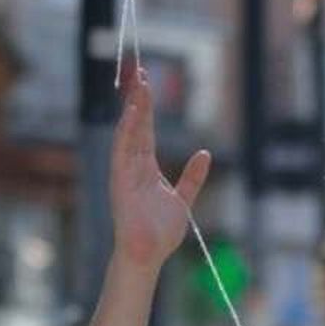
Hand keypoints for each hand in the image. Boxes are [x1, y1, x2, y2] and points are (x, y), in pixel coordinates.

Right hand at [110, 69, 210, 268]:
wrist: (149, 254)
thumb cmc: (161, 232)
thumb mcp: (184, 198)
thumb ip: (193, 177)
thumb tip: (205, 153)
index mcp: (146, 168)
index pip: (147, 130)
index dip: (148, 107)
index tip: (148, 82)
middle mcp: (133, 166)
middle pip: (137, 125)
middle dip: (139, 99)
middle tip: (141, 71)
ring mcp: (124, 172)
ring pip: (129, 133)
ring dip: (134, 109)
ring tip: (139, 84)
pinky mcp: (119, 181)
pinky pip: (122, 150)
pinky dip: (127, 130)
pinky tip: (133, 112)